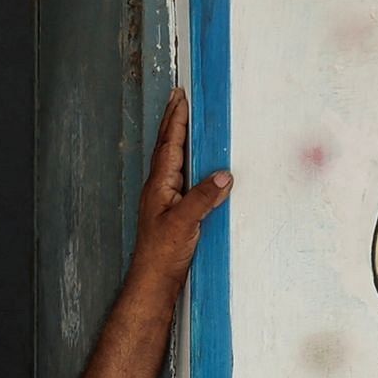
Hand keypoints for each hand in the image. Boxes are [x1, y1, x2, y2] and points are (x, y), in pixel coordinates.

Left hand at [127, 89, 232, 282]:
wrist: (153, 280)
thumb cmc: (163, 253)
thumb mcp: (185, 223)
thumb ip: (203, 198)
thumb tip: (224, 175)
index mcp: (159, 185)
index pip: (169, 145)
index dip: (176, 121)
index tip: (181, 98)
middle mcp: (159, 187)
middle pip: (166, 146)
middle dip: (172, 121)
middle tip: (177, 97)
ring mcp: (164, 198)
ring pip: (171, 159)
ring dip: (177, 137)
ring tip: (183, 119)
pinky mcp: (172, 210)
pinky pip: (180, 175)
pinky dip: (185, 160)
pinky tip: (193, 162)